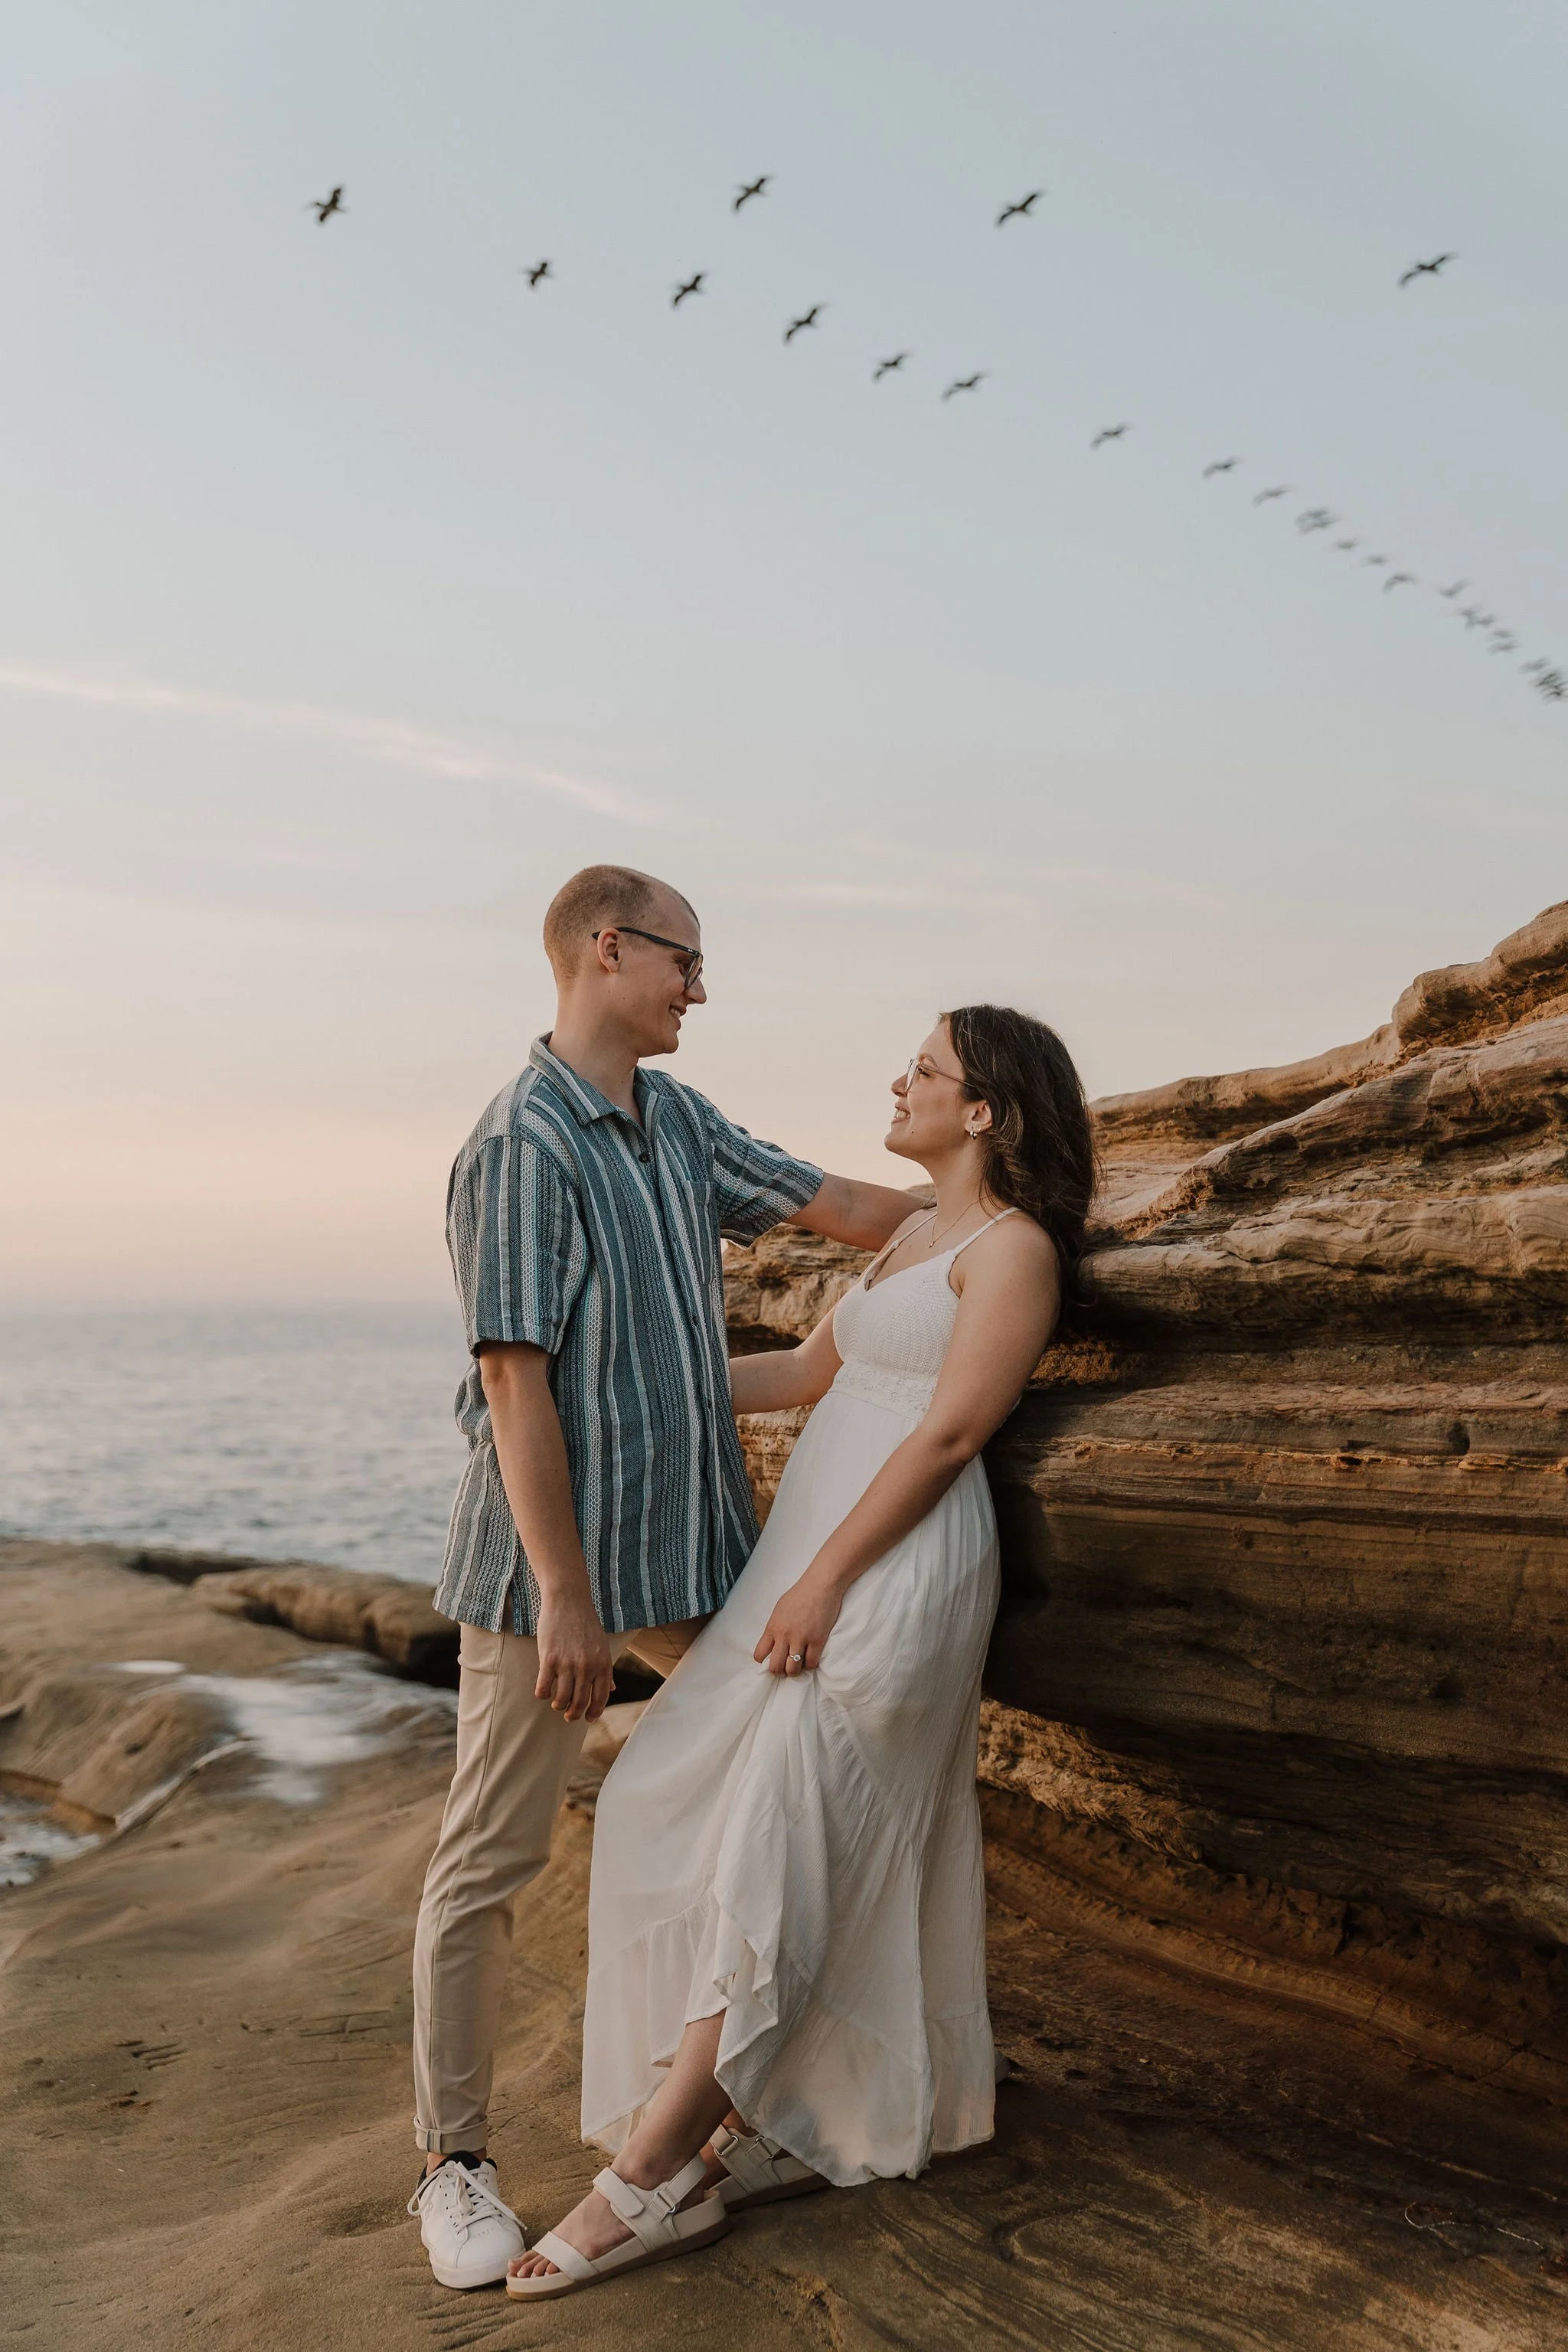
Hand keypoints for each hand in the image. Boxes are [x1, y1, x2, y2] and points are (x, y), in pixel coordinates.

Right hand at [534, 1586, 612, 1721]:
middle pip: (579, 1703)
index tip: (589, 1719)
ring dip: (558, 1705)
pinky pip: (543, 1688)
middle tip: (569, 1716)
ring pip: (561, 1699)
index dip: (594, 1712)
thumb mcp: (602, 1645)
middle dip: (574, 1714)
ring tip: (557, 1703)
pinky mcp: (548, 1659)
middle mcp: (587, 1667)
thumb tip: (612, 1689)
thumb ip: (605, 1669)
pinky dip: (543, 1694)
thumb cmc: (585, 1622)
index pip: (600, 1698)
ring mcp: (567, 1664)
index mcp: (603, 1664)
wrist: (568, 1600)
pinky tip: (543, 1691)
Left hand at [754, 1570, 843, 1677]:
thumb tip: (773, 1643)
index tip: (770, 1660)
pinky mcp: (817, 1640)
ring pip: (793, 1669)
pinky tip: (811, 1657)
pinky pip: (811, 1663)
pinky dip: (811, 1664)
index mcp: (772, 1628)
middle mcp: (784, 1636)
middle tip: (785, 1667)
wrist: (820, 1585)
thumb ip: (775, 1628)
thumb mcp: (779, 1609)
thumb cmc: (800, 1594)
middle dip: (779, 1671)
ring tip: (798, 1665)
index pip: (759, 1654)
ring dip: (795, 1670)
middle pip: (775, 1667)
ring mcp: (801, 1639)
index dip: (764, 1662)